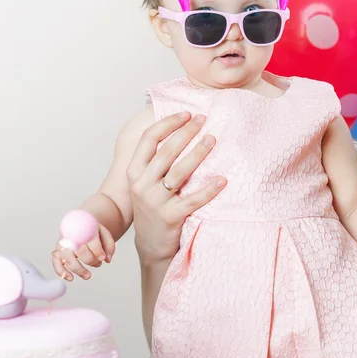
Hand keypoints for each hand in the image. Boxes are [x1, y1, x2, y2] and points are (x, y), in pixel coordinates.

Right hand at [51, 223, 115, 281]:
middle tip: (98, 264)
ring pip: (67, 257)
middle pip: (79, 250)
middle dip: (91, 260)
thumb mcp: (104, 234)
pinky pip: (56, 261)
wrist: (81, 226)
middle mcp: (71, 235)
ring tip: (88, 276)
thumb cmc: (93, 232)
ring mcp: (63, 243)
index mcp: (84, 227)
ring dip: (78, 269)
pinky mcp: (58, 251)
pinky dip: (61, 271)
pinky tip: (70, 278)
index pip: (90, 240)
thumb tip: (107, 259)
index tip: (103, 258)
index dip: (97, 251)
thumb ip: (109, 245)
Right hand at [126, 111, 226, 262]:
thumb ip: (154, 161)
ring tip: (212, 139)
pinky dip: (209, 189)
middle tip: (204, 120)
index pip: (149, 139)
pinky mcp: (170, 217)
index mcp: (134, 171)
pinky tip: (222, 180)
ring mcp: (155, 201)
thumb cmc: (153, 206)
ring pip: (179, 172)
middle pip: (166, 151)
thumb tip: (177, 128)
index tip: (186, 113)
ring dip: (198, 153)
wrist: (151, 244)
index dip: (167, 123)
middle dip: (186, 132)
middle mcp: (141, 184)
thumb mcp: (145, 182)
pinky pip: (193, 200)